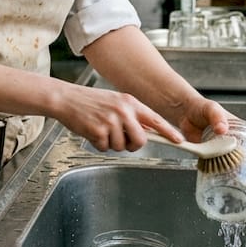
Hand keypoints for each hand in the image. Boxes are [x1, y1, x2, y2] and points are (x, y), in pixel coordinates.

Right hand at [57, 85, 177, 152]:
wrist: (66, 99)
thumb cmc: (89, 101)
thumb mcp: (115, 102)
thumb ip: (131, 115)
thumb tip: (147, 131)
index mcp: (129, 102)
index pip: (154, 119)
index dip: (168, 132)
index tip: (179, 140)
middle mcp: (123, 111)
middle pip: (141, 140)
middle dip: (132, 145)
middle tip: (121, 139)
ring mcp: (111, 121)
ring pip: (122, 147)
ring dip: (111, 144)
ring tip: (101, 130)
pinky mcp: (98, 131)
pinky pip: (105, 148)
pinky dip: (99, 144)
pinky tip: (92, 132)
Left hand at [174, 96, 245, 186]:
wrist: (184, 114)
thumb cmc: (202, 109)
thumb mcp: (212, 108)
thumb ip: (217, 116)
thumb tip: (222, 128)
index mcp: (240, 131)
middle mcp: (235, 143)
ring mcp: (223, 152)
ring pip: (239, 167)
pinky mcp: (211, 158)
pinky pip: (221, 169)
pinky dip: (226, 177)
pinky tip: (228, 183)